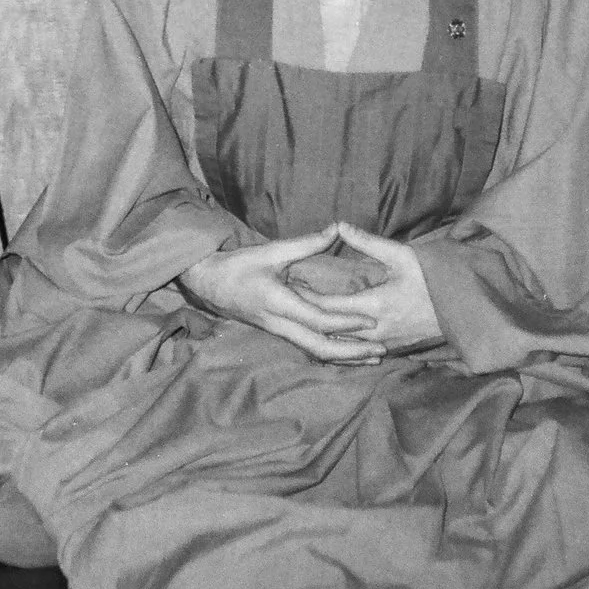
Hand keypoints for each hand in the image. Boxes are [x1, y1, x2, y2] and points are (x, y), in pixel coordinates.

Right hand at [176, 229, 385, 364]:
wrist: (208, 285)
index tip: (371, 321)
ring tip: (372, 359)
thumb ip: (305, 243)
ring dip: (344, 357)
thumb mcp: (270, 251)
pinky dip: (331, 353)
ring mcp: (278, 332)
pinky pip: (308, 348)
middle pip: (319, 347)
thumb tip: (336, 229)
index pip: (317, 319)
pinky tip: (348, 354)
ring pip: (315, 352)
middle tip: (380, 353)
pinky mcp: (279, 332)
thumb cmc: (237, 266)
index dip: (346, 322)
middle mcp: (279, 324)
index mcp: (277, 302)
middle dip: (351, 353)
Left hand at [298, 222, 442, 353]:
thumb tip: (339, 226)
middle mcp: (376, 331)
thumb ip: (368, 243)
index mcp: (375, 306)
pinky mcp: (396, 349)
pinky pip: (362, 351)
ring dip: (325, 334)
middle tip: (289, 304)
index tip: (290, 287)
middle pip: (333, 331)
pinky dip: (344, 344)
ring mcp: (387, 344)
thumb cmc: (435, 278)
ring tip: (304, 321)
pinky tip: (332, 337)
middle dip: (311, 318)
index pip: (330, 306)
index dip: (308, 297)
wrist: (468, 307)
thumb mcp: (402, 255)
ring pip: (346, 346)